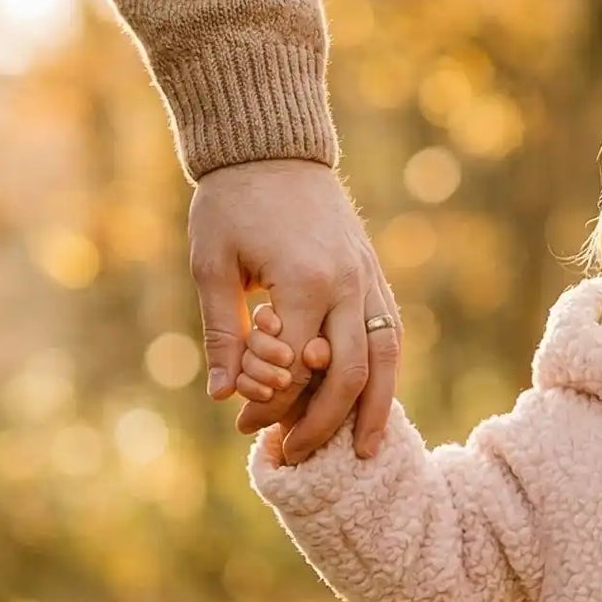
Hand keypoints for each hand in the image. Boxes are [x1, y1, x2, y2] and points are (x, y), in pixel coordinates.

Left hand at [189, 160, 400, 462]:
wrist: (273, 147)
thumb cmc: (232, 202)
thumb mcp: (212, 265)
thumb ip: (222, 334)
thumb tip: (225, 398)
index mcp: (305, 281)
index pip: (296, 366)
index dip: (272, 404)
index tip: (246, 428)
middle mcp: (348, 286)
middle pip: (349, 376)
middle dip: (323, 423)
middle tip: (297, 454)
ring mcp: (368, 281)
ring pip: (385, 361)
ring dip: (375, 411)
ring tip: (367, 452)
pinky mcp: (374, 278)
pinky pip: (390, 337)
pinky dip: (385, 376)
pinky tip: (375, 404)